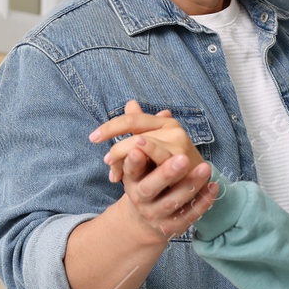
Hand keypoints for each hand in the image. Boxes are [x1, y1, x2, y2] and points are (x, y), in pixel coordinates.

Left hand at [91, 100, 206, 183]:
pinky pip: (155, 160)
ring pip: (142, 147)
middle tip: (107, 163)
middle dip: (116, 150)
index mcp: (164, 122)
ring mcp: (179, 144)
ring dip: (123, 160)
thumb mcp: (154, 144)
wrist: (195, 184)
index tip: (93, 137)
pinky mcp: (183, 161)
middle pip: (134, 134)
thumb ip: (141, 127)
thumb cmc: (171, 163)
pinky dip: (138, 165)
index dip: (111, 127)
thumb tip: (130, 103)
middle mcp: (173, 128)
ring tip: (114, 172)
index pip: (132, 119)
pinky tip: (125, 177)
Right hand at [115, 146, 218, 243]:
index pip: (131, 170)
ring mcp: (156, 214)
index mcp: (131, 181)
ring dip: (190, 185)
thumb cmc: (145, 183)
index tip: (138, 148)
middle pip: (149, 188)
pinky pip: (190, 214)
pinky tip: (214, 186)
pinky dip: (203, 201)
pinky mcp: (174, 226)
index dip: (134, 161)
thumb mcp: (140, 166)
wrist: (144, 220)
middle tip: (182, 159)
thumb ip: (145, 142)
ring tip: (205, 168)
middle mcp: (140, 198)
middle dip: (166, 174)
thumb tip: (149, 113)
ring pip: (172, 202)